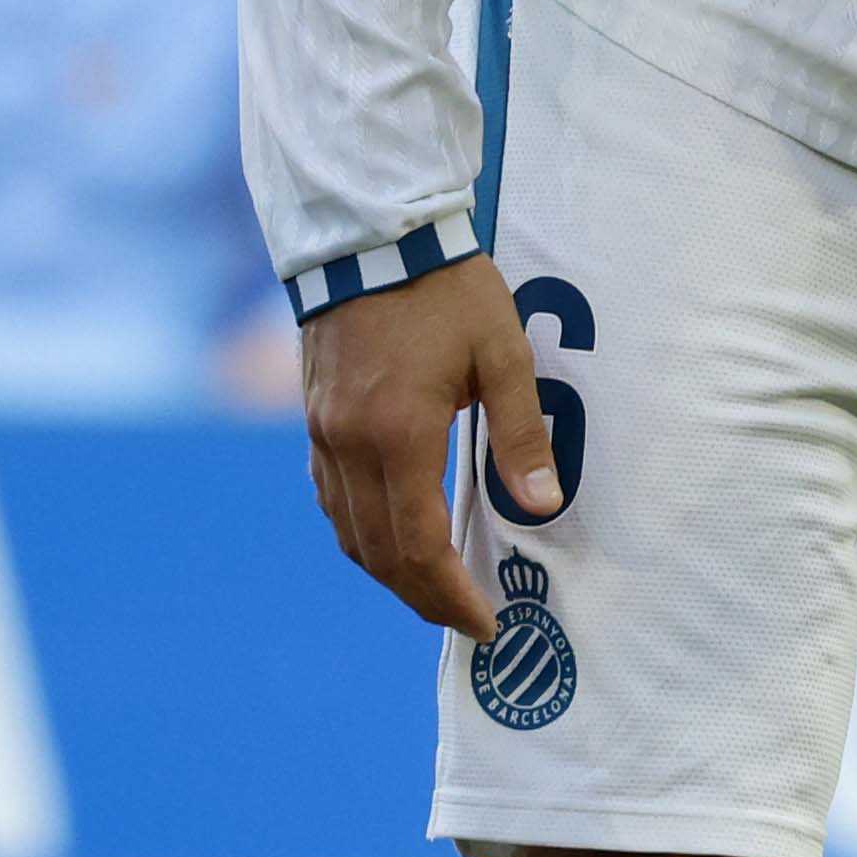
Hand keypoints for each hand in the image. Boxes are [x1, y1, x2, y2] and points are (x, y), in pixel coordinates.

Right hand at [297, 255, 561, 636]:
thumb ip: (521, 434)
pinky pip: (330, 498)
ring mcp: (323, 435)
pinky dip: (359, 531)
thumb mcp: (501, 353)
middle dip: (422, 597)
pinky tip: (388, 533)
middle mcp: (349, 446)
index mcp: (398, 435)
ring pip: (347, 532)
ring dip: (389, 571)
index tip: (483, 621)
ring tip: (433, 588)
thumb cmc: (445, 290)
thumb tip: (543, 505)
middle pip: (378, 554)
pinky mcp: (313, 419)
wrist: (370, 235)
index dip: (449, 595)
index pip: (417, 547)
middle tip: (464, 618)